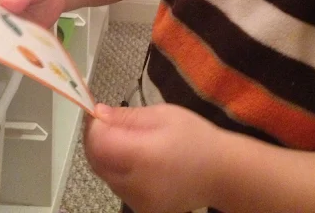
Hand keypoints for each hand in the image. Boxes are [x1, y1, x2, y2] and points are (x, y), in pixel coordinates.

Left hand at [84, 103, 223, 212]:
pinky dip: (117, 170)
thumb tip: (98, 112)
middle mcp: (136, 185)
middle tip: (105, 121)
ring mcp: (137, 203)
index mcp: (143, 157)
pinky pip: (117, 186)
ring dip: (105, 155)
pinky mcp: (141, 210)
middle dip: (95, 139)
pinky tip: (134, 158)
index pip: (98, 144)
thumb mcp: (163, 115)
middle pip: (96, 161)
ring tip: (124, 138)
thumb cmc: (195, 137)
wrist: (221, 173)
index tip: (97, 111)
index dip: (93, 126)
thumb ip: (127, 116)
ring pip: (104, 175)